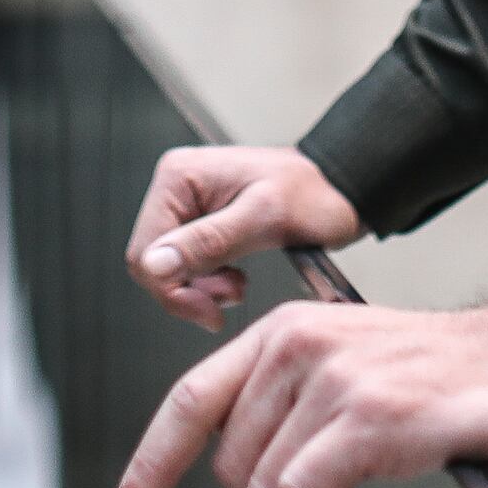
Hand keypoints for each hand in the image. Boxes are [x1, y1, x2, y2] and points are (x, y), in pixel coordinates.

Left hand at [110, 291, 487, 487]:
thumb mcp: (350, 374)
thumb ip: (292, 408)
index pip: (192, 401)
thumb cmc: (445, 386)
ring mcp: (330, 379)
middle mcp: (295, 345)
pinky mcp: (365, 418)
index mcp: (282, 334)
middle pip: (230, 464)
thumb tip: (253, 482)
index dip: (152, 461)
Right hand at [123, 143, 361, 331]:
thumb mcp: (264, 219)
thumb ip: (209, 241)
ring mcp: (189, 207)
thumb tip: (157, 264)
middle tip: (229, 298)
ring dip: (201, 288)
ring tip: (238, 286)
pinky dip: (209, 282)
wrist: (341, 189)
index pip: (145, 251)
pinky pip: (188, 265)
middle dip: (189, 290)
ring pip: (169, 269)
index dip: (171, 290)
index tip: (208, 311)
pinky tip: (236, 279)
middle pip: (153, 262)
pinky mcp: (202, 224)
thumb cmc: (315, 194)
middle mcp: (177, 188)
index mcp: (179, 177)